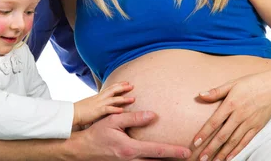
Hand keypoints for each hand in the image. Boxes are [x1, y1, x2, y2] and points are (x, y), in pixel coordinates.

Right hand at [70, 111, 191, 159]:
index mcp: (130, 149)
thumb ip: (134, 118)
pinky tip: (158, 158)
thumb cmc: (96, 133)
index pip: (157, 150)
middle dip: (173, 159)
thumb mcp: (113, 121)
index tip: (187, 152)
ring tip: (176, 157)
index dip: (173, 151)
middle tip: (188, 156)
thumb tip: (153, 115)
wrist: (81, 150)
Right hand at [74, 81, 134, 125]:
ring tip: (133, 99)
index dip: (119, 85)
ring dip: (124, 99)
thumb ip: (97, 102)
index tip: (126, 83)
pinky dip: (115, 109)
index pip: (110, 88)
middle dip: (123, 87)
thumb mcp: (90, 103)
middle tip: (132, 86)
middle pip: (113, 90)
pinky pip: (108, 109)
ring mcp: (99, 104)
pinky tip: (122, 110)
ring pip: (113, 99)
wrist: (72, 113)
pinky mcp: (97, 111)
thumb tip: (102, 103)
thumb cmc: (80, 110)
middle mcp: (99, 98)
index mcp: (98, 96)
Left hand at [193, 69, 270, 160]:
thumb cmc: (251, 83)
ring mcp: (249, 123)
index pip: (214, 122)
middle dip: (211, 148)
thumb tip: (200, 95)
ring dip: (222, 153)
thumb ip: (216, 91)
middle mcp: (239, 115)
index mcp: (231, 104)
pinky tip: (229, 158)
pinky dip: (237, 151)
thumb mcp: (232, 84)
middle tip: (201, 158)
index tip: (195, 142)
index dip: (204, 133)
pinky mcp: (257, 127)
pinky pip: (245, 141)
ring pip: (233, 141)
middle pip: (223, 135)